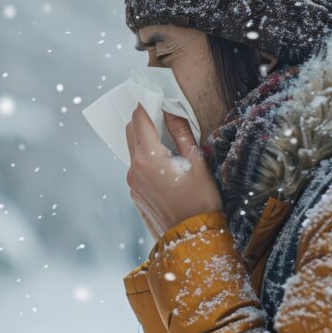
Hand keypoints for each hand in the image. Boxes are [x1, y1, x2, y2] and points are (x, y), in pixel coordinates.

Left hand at [125, 103, 222, 238]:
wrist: (194, 236)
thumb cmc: (201, 199)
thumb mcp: (197, 161)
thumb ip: (181, 132)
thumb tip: (171, 110)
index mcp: (148, 157)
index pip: (139, 119)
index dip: (146, 104)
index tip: (153, 96)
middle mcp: (134, 168)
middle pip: (130, 131)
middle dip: (142, 119)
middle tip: (159, 113)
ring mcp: (132, 182)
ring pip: (132, 150)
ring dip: (143, 139)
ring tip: (164, 138)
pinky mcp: (134, 193)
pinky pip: (135, 167)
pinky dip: (144, 157)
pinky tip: (162, 161)